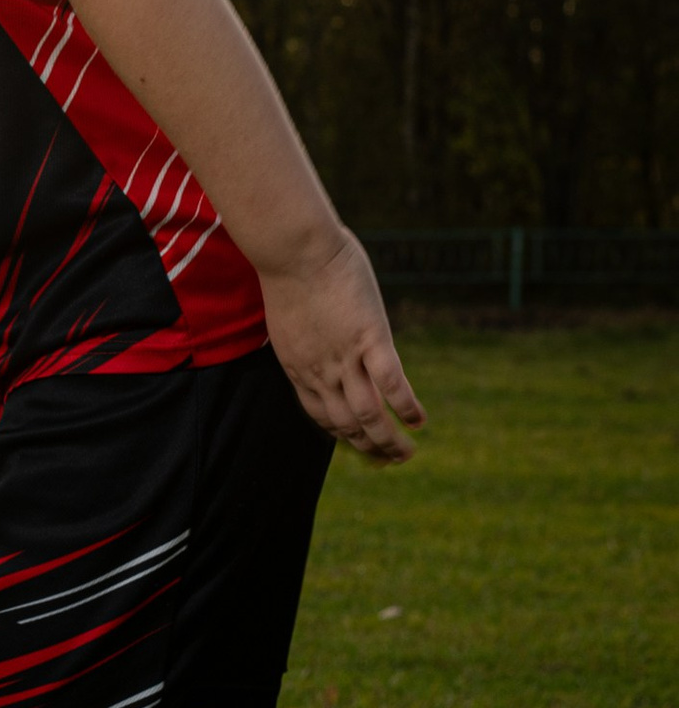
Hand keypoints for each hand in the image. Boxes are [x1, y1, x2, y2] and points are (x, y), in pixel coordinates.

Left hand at [259, 231, 424, 462]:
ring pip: (368, 415)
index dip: (341, 434)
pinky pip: (391, 384)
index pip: (320, 414)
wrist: (293, 248)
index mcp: (298, 366)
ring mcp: (344, 357)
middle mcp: (319, 371)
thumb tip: (318, 328)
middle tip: (389, 459)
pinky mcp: (369, 338)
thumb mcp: (291, 314)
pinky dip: (405, 406)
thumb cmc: (289, 268)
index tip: (357, 443)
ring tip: (407, 453)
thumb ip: (308, 332)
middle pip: (345, 424)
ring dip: (388, 440)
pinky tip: (419, 420)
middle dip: (368, 447)